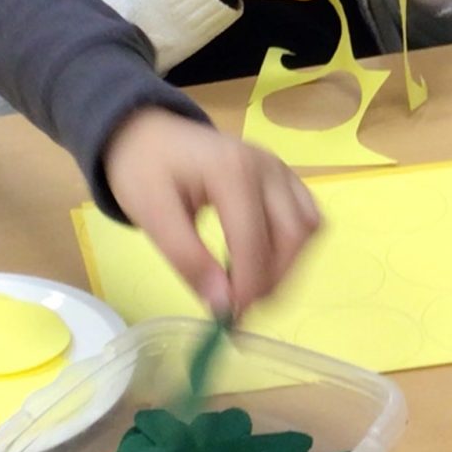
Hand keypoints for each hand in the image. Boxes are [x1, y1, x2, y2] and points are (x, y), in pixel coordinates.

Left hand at [103, 106, 321, 316]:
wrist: (146, 132)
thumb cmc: (143, 169)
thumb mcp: (151, 214)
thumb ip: (186, 258)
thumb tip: (222, 305)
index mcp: (232, 170)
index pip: (254, 241)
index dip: (248, 287)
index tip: (229, 320)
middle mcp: (267, 166)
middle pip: (293, 236)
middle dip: (272, 279)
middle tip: (239, 307)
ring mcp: (280, 169)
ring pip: (308, 229)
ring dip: (287, 265)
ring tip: (248, 285)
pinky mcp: (284, 177)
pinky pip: (306, 216)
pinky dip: (293, 246)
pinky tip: (261, 259)